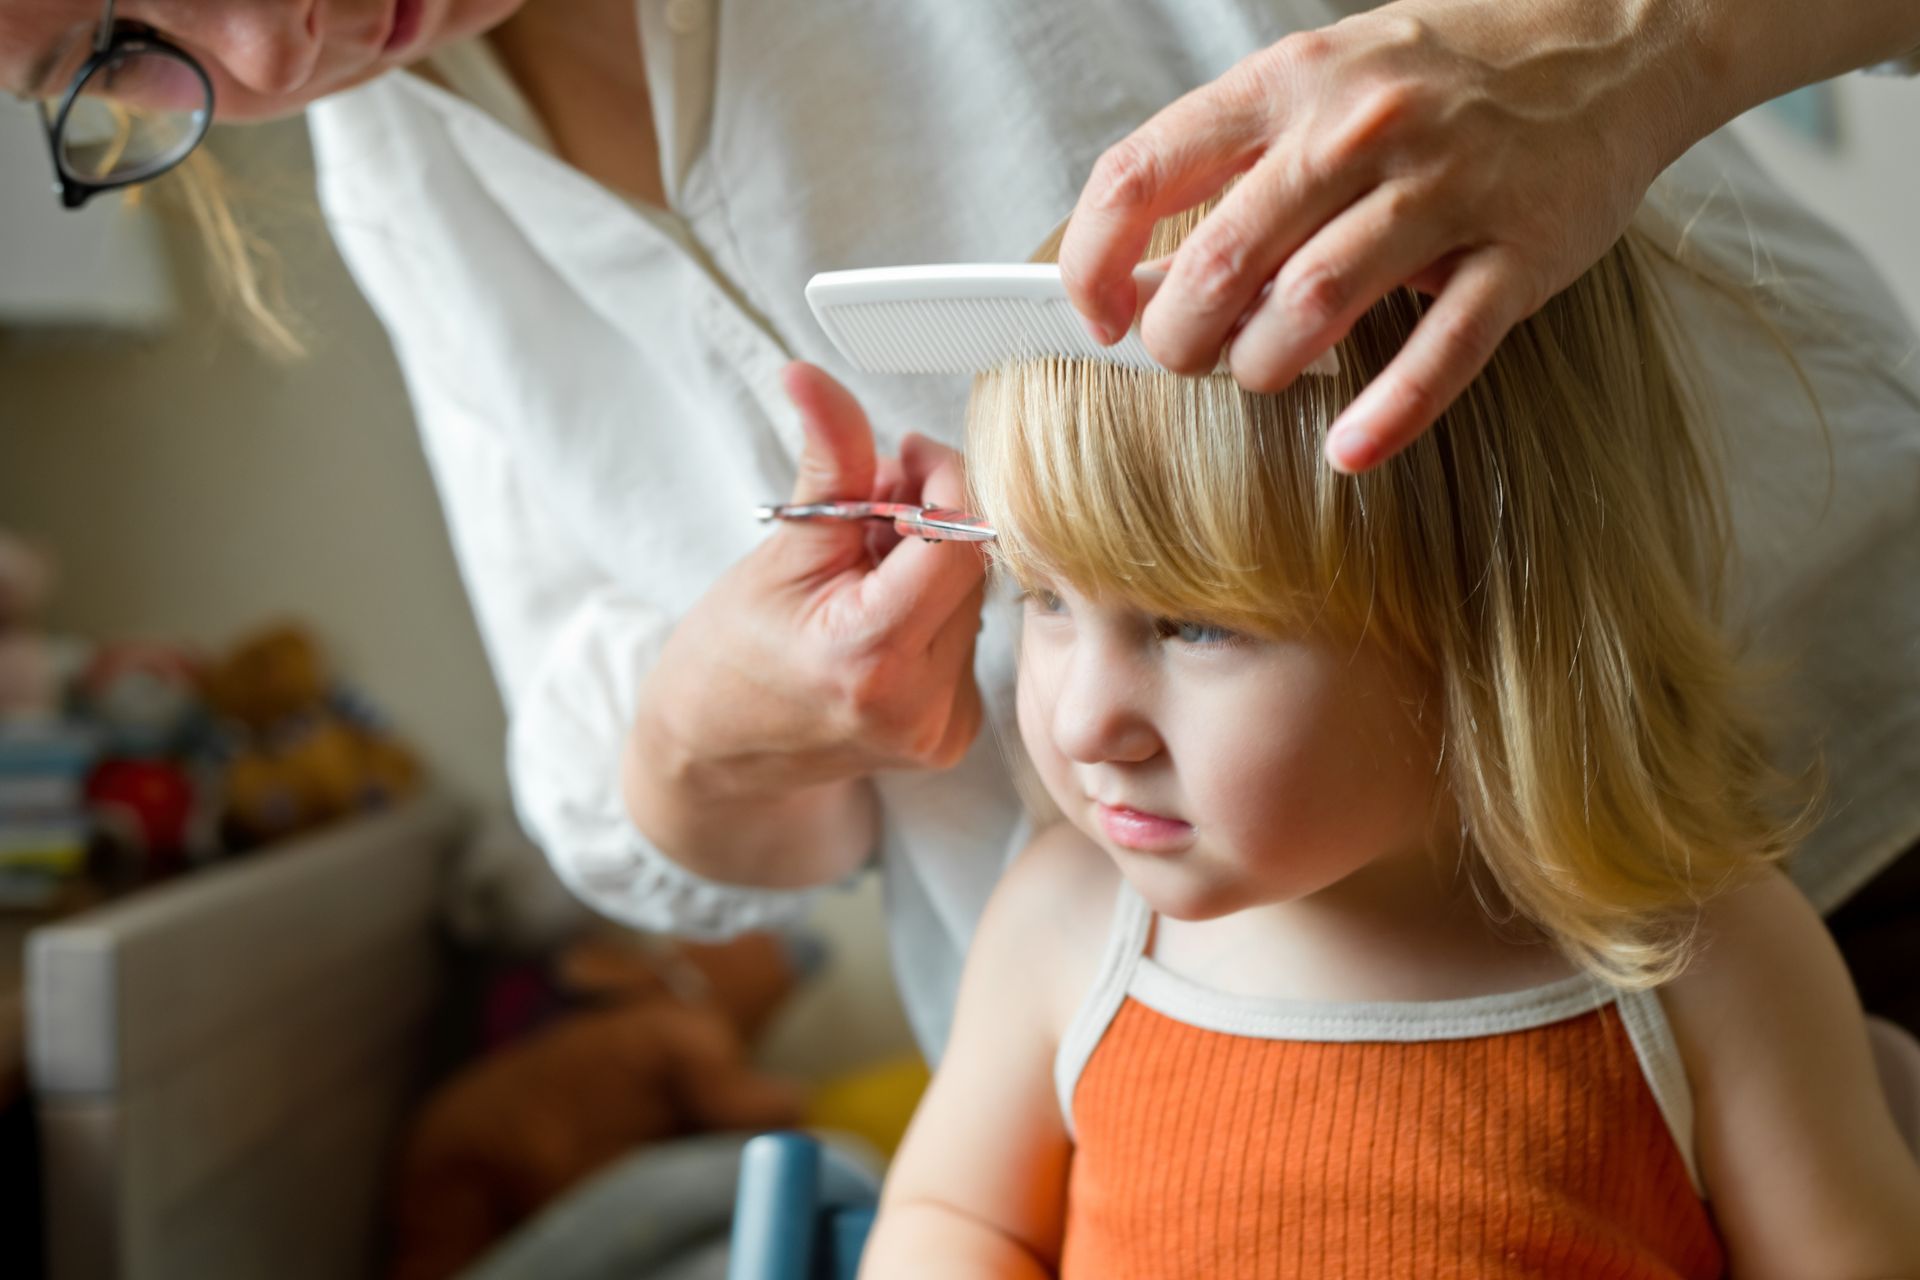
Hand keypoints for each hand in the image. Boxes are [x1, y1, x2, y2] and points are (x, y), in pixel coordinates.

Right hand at [625, 363, 987, 885]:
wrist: (716, 755)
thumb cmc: (731, 654)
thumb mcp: (779, 548)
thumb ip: (829, 461)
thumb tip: (812, 374)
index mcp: (869, 657)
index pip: (958, 539)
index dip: (942, 481)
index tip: (905, 455)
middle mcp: (919, 705)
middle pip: (971, 566)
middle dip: (930, 519)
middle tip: (870, 508)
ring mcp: (940, 729)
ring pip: (974, 601)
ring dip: (932, 564)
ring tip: (864, 568)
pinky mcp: (953, 736)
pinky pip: (968, 641)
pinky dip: (932, 610)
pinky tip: (881, 615)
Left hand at [1059, 0, 1707, 472]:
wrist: (1610, 38)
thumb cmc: (1435, 78)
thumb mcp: (1316, 87)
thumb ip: (1230, 172)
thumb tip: (1134, 283)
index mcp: (1287, 81)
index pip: (1142, 173)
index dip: (1094, 262)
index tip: (1096, 318)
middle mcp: (1358, 126)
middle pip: (1222, 257)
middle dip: (1179, 335)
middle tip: (1187, 357)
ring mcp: (1447, 187)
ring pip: (1314, 302)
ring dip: (1264, 365)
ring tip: (1264, 371)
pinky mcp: (1521, 252)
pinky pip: (1442, 348)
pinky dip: (1389, 411)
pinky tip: (1350, 449)